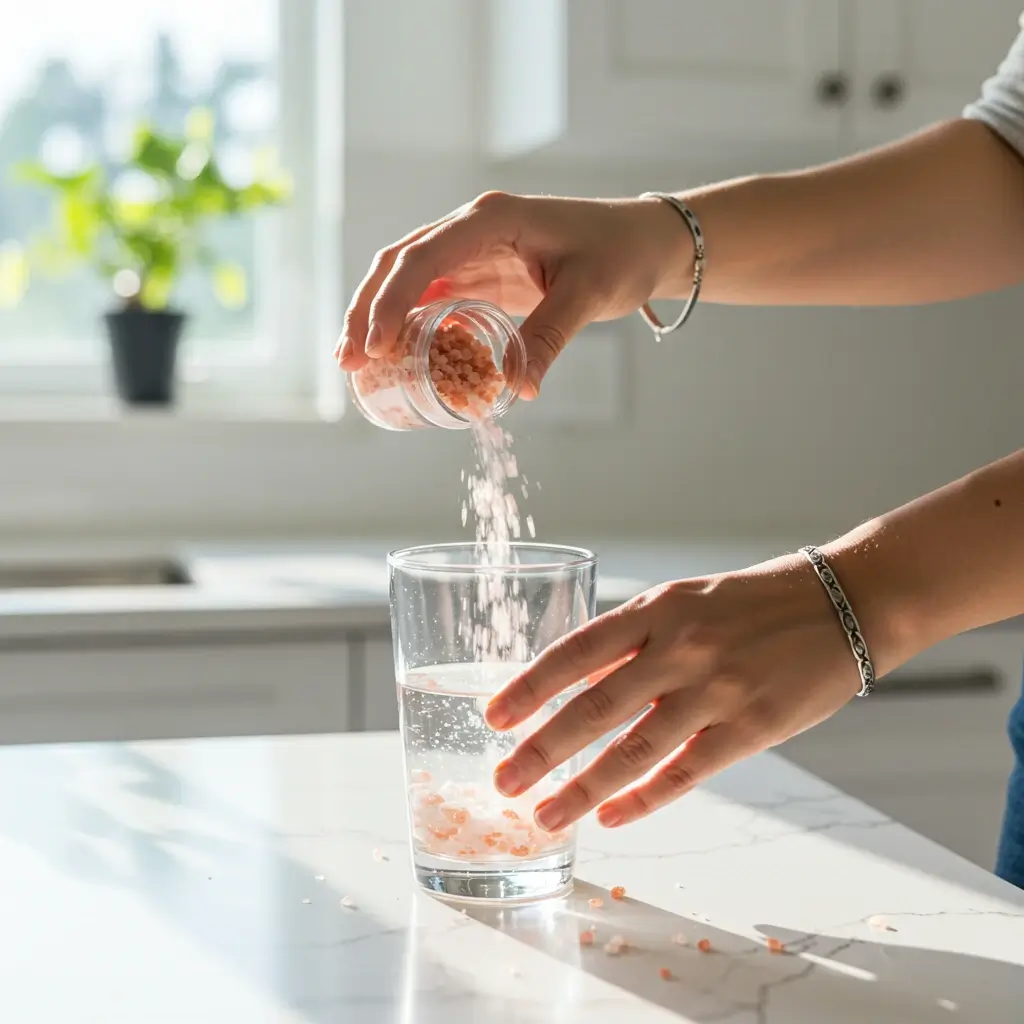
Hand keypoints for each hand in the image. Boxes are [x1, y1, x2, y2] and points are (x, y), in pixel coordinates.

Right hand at [335, 192, 691, 397]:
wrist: (645, 242)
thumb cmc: (621, 254)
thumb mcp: (588, 295)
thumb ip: (548, 339)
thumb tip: (516, 391)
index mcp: (492, 219)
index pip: (423, 258)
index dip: (392, 302)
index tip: (376, 347)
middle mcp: (472, 228)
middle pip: (399, 264)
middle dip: (368, 311)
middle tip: (349, 362)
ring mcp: (472, 249)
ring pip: (405, 277)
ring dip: (377, 316)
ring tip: (354, 362)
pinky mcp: (479, 272)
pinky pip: (430, 294)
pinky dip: (405, 321)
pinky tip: (393, 353)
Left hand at [484, 553, 870, 830]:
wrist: (842, 603)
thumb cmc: (751, 603)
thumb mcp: (683, 601)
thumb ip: (630, 639)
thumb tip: (572, 677)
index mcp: (658, 609)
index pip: (576, 652)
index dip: (530, 688)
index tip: (494, 718)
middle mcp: (681, 648)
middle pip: (595, 707)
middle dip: (542, 750)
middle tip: (503, 782)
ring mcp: (717, 691)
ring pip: (635, 751)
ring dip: (583, 789)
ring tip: (545, 816)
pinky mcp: (752, 728)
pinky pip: (686, 772)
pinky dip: (644, 799)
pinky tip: (610, 817)